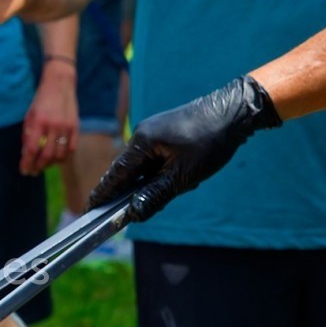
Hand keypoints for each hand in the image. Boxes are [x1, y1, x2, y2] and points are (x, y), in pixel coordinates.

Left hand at [20, 61, 78, 174]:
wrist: (60, 83)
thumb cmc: (41, 100)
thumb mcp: (29, 115)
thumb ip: (27, 135)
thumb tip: (26, 154)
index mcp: (39, 121)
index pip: (32, 149)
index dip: (27, 163)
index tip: (24, 171)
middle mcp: (53, 125)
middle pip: (46, 155)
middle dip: (38, 166)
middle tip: (33, 172)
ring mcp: (66, 127)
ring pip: (60, 155)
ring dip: (51, 164)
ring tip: (44, 165)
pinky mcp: (76, 127)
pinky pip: (71, 149)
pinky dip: (64, 157)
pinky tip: (57, 158)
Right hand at [87, 75, 281, 218]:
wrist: (236, 111)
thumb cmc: (211, 141)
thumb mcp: (183, 176)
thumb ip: (155, 196)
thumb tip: (133, 214)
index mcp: (142, 142)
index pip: (114, 174)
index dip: (102, 195)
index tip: (89, 212)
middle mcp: (143, 135)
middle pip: (127, 172)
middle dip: (132, 193)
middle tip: (130, 213)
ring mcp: (155, 133)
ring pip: (144, 168)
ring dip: (153, 184)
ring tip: (174, 190)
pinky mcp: (167, 135)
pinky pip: (156, 160)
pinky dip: (163, 174)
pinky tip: (182, 179)